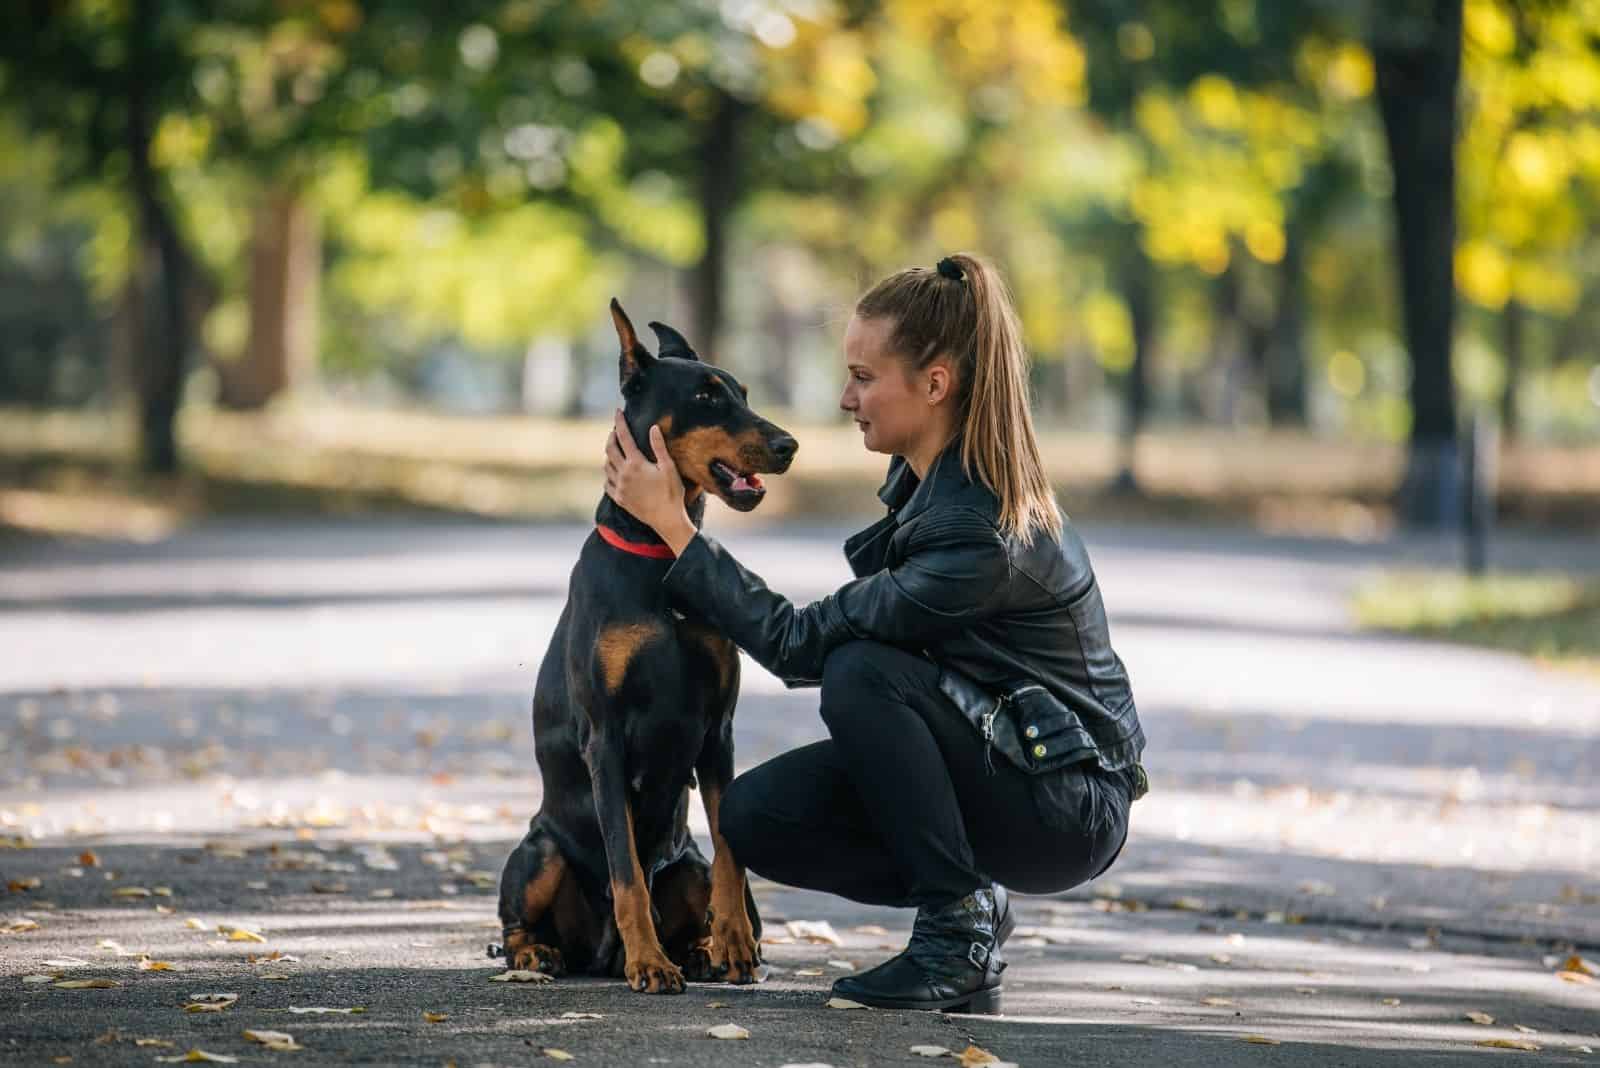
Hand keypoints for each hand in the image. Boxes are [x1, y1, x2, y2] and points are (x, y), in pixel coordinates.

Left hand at [605, 410, 694, 551]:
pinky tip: (613, 473)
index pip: (624, 437)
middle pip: (610, 450)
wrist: (666, 519)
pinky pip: (607, 483)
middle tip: (615, 431)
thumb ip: (659, 446)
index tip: (617, 411)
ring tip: (615, 451)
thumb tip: (652, 427)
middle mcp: (624, 474)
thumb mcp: (669, 467)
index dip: (620, 422)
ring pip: (606, 466)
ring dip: (609, 456)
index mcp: (636, 463)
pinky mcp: (619, 499)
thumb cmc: (672, 493)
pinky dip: (608, 475)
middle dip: (611, 437)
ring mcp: (620, 487)